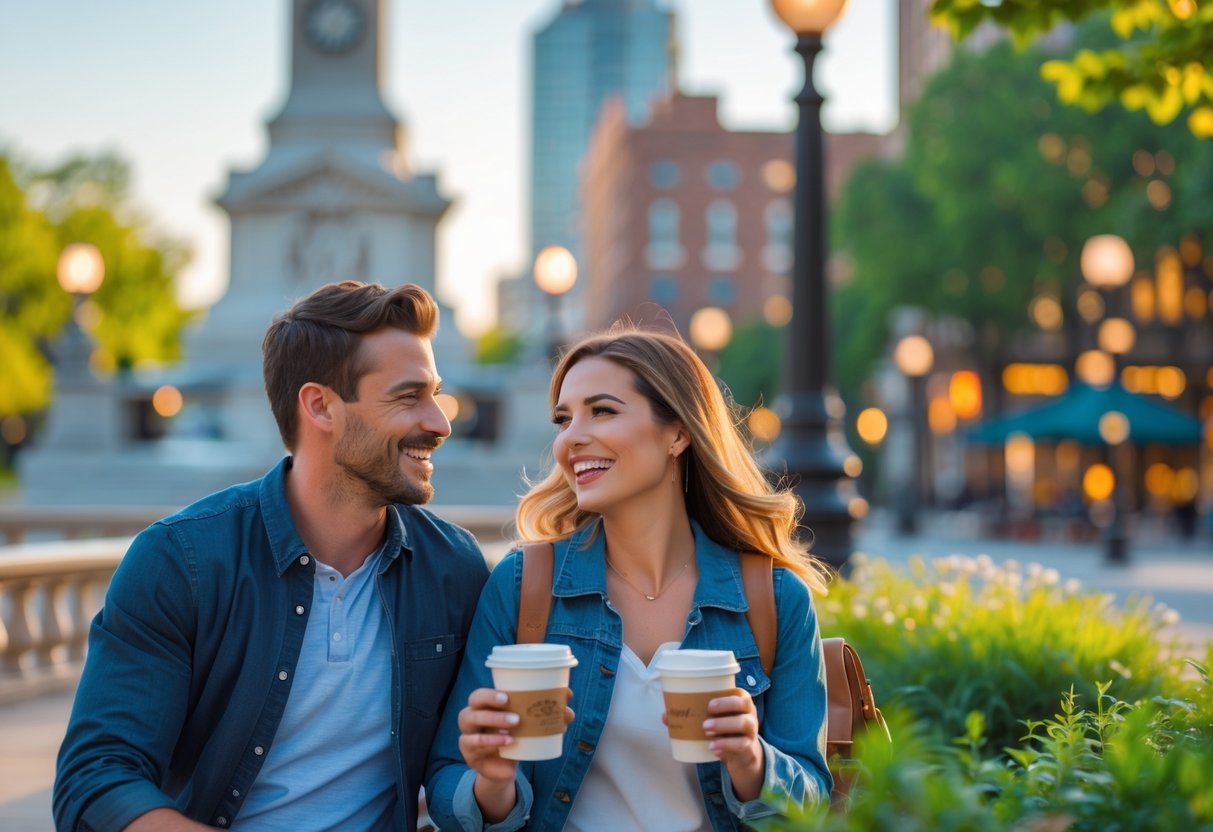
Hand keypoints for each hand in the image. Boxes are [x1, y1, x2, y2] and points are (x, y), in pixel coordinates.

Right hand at [457, 687, 574, 822]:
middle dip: (490, 706)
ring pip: (469, 722)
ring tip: (513, 731)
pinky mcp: (469, 753)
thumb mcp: (530, 725)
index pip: (480, 695)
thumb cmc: (516, 737)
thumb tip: (567, 695)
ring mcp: (467, 734)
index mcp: (486, 705)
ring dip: (492, 724)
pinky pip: (473, 744)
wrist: (505, 768)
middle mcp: (472, 716)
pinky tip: (507, 743)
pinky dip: (490, 743)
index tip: (508, 696)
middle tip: (513, 713)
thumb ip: (547, 710)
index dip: (490, 694)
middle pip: (473, 704)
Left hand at [703, 687, 764, 800]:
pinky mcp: (749, 747)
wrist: (742, 752)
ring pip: (744, 725)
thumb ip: (692, 716)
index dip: (726, 699)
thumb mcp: (713, 719)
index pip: (740, 695)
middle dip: (724, 714)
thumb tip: (665, 716)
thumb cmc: (724, 728)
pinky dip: (726, 746)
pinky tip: (714, 749)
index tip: (708, 704)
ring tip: (707, 735)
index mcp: (740, 701)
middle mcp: (750, 713)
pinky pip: (741, 745)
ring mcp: (751, 731)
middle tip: (704, 723)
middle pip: (744, 708)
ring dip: (724, 728)